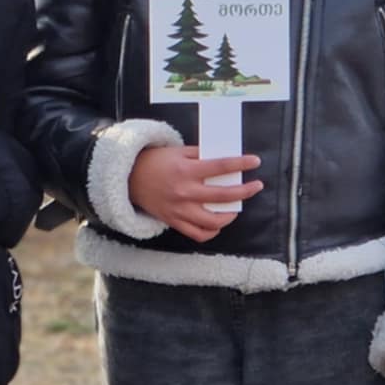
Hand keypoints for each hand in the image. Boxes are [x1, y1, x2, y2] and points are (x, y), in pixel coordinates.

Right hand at [126, 145, 263, 241]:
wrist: (128, 178)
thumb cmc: (154, 161)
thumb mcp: (177, 151)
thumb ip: (200, 155)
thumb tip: (223, 160)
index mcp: (186, 170)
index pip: (220, 166)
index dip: (241, 164)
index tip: (255, 162)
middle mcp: (185, 192)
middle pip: (223, 195)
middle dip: (245, 191)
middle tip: (256, 186)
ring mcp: (180, 209)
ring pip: (213, 221)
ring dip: (230, 215)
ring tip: (236, 208)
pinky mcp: (174, 221)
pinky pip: (198, 233)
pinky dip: (211, 231)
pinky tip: (218, 223)